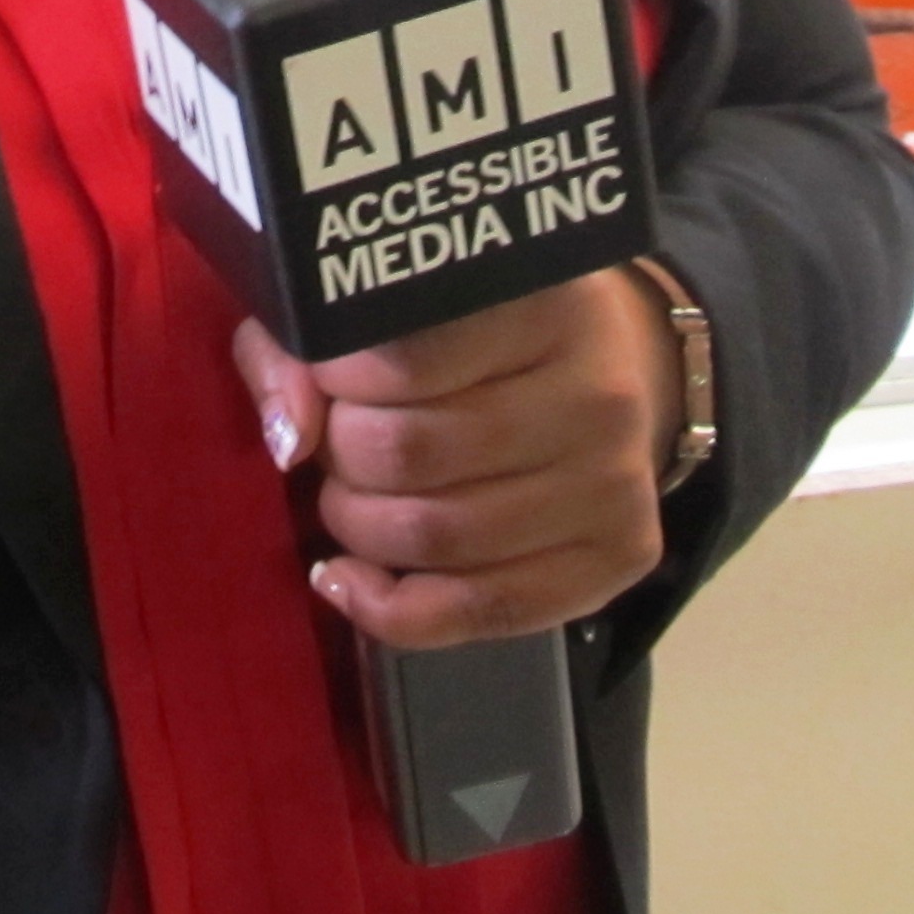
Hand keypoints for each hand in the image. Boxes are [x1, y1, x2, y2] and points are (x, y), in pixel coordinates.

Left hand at [232, 266, 683, 648]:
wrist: (607, 364)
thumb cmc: (476, 328)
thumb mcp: (390, 300)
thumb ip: (309, 343)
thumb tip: (290, 438)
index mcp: (541, 304)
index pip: (397, 364)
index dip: (332, 382)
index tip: (325, 380)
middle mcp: (595, 392)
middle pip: (409, 455)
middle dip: (342, 460)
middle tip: (336, 447)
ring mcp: (617, 481)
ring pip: (438, 538)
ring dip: (359, 530)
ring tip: (350, 501)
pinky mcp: (623, 556)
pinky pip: (482, 612)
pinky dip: (391, 611)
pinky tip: (351, 582)